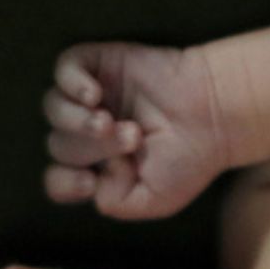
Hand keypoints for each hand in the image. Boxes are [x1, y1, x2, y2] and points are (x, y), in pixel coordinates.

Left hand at [42, 41, 229, 220]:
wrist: (215, 114)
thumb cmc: (189, 159)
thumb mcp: (155, 200)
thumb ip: (115, 203)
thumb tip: (91, 179)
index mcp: (100, 167)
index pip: (59, 180)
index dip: (64, 183)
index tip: (88, 182)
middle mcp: (90, 133)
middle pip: (60, 145)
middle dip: (92, 147)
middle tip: (133, 137)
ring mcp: (92, 98)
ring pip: (54, 109)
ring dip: (76, 121)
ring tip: (108, 120)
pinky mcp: (100, 65)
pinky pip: (63, 69)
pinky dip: (72, 83)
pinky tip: (94, 94)